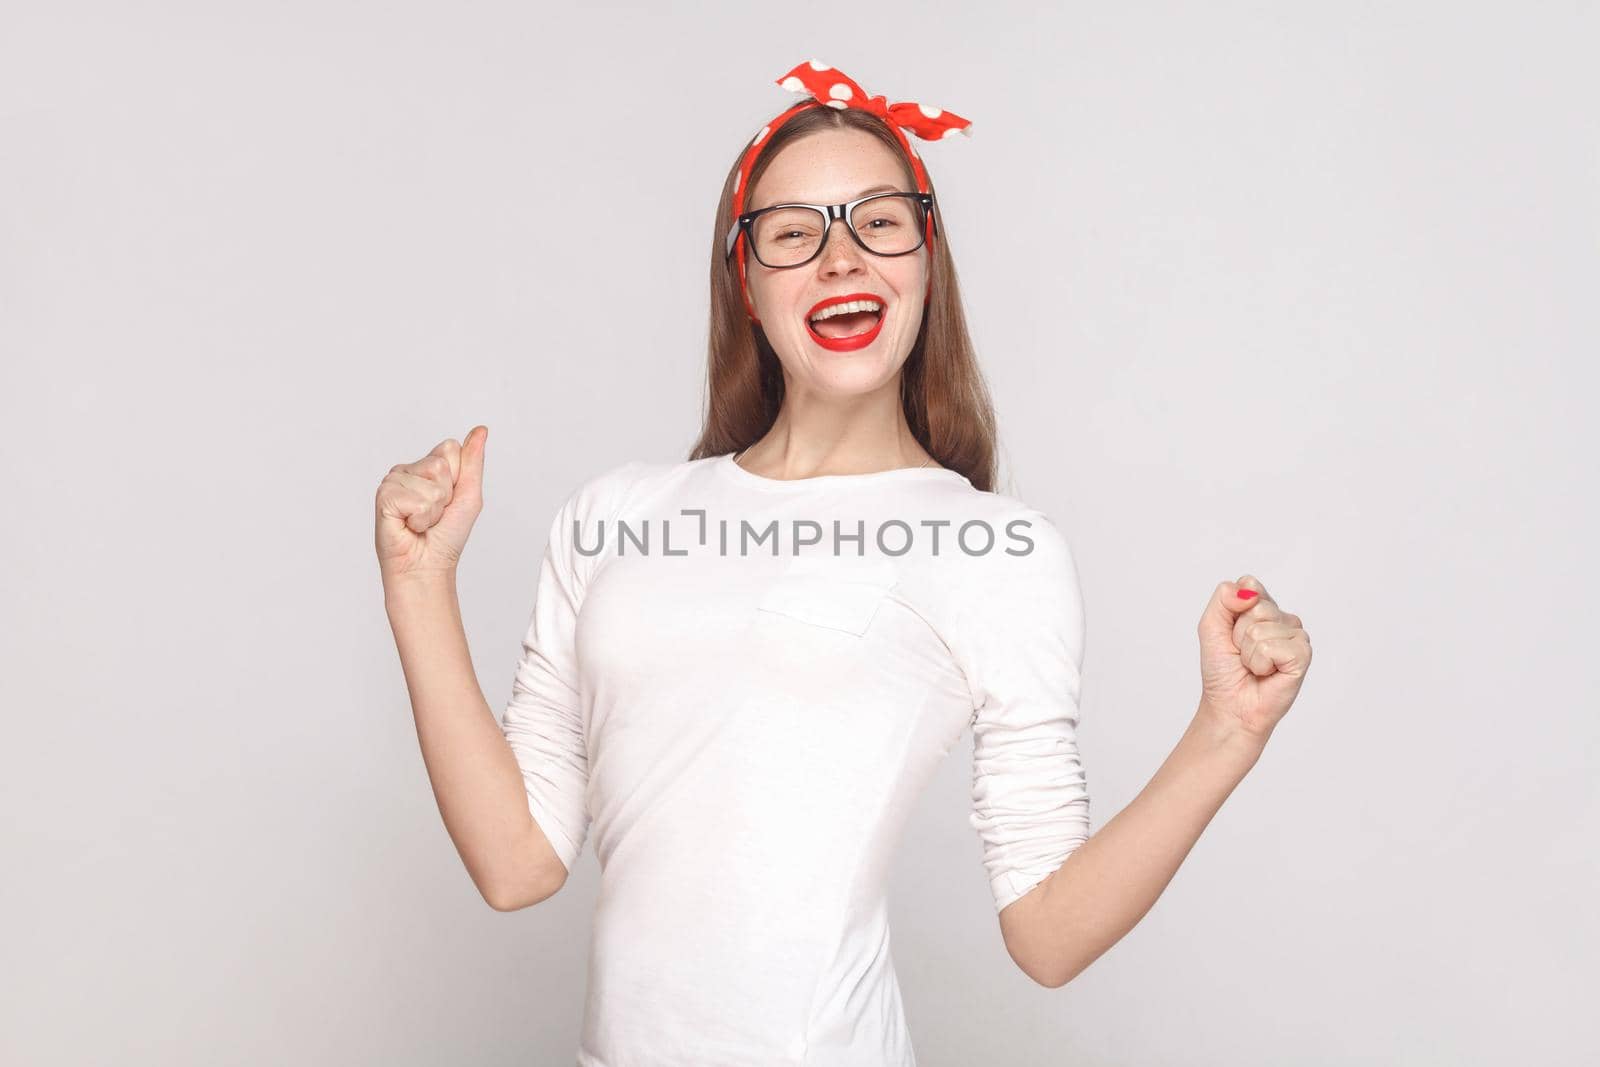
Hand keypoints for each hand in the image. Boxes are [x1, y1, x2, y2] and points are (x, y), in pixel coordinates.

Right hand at [374, 425, 487, 584]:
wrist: (427, 565)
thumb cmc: (447, 535)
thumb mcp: (469, 495)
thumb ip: (473, 461)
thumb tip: (481, 430)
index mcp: (428, 465)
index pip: (451, 448)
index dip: (458, 477)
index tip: (450, 499)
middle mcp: (409, 470)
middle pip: (439, 463)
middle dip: (446, 494)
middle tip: (435, 513)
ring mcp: (393, 481)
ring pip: (428, 482)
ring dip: (433, 509)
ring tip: (421, 521)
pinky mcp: (383, 497)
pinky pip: (414, 498)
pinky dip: (419, 517)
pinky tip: (409, 525)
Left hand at [1196, 575, 1312, 742]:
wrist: (1230, 705)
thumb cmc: (1222, 670)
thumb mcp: (1211, 626)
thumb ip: (1223, 599)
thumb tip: (1248, 589)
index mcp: (1264, 608)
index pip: (1249, 584)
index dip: (1232, 609)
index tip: (1230, 633)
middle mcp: (1283, 619)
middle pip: (1256, 606)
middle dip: (1238, 634)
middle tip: (1242, 654)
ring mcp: (1296, 636)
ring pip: (1261, 628)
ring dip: (1248, 652)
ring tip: (1253, 666)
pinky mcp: (1303, 655)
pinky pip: (1272, 647)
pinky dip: (1259, 663)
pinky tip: (1266, 673)